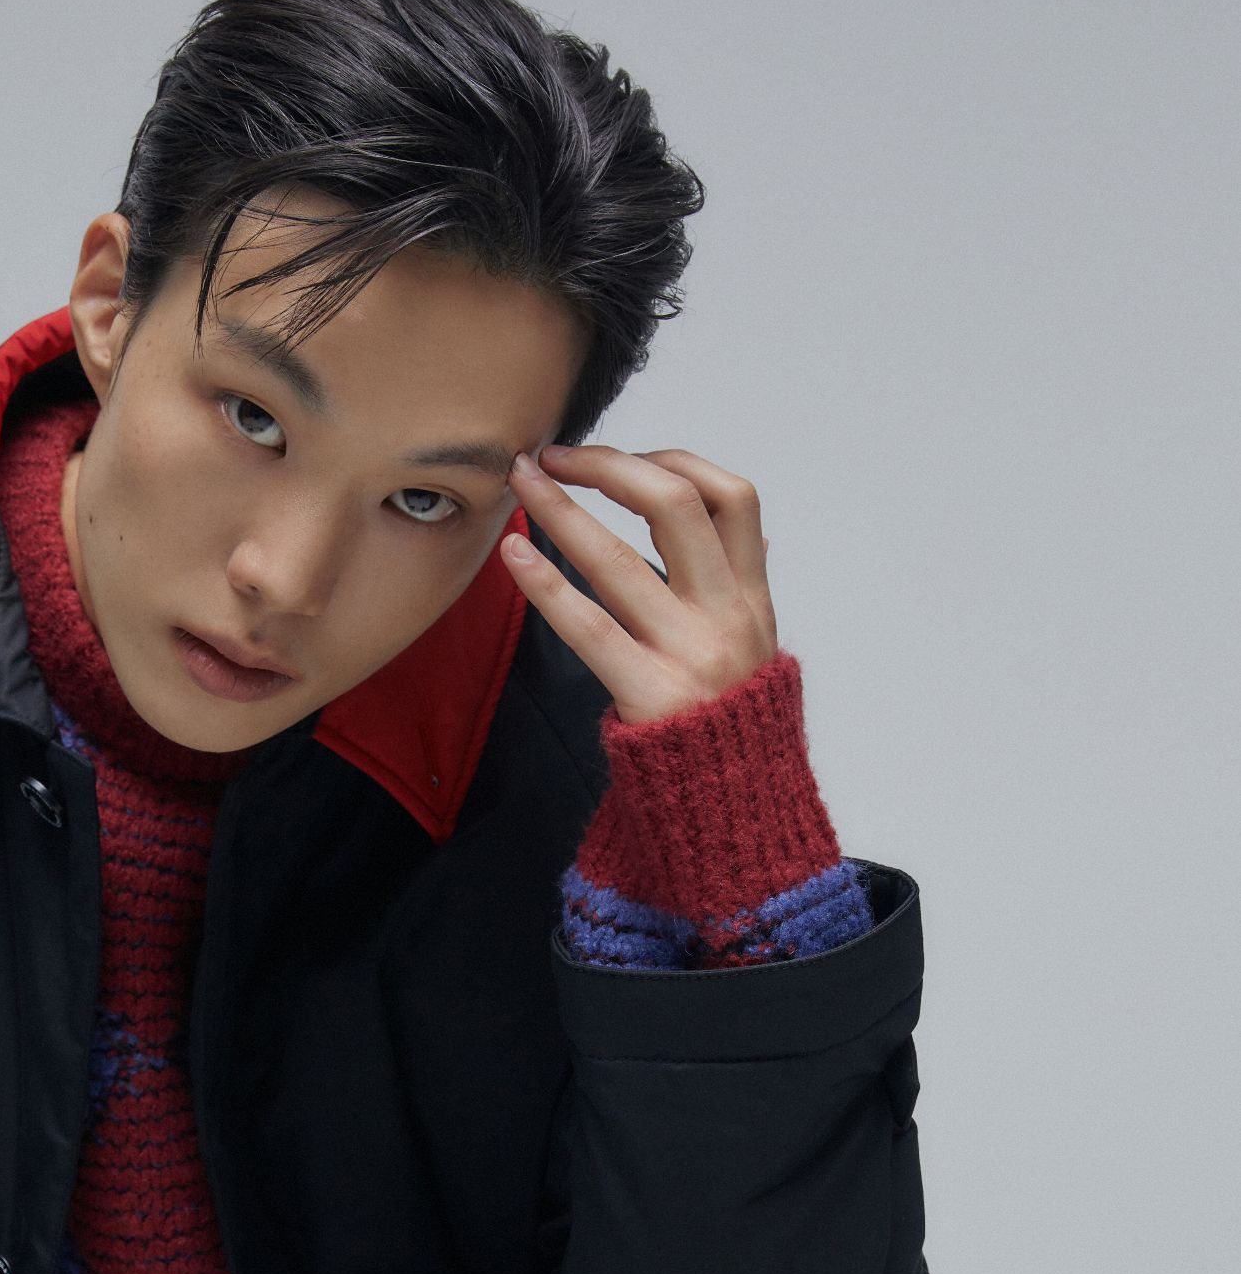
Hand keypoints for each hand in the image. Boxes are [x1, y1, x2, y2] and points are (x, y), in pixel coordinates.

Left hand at [500, 444, 776, 723]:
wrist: (740, 817)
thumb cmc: (731, 732)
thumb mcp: (758, 652)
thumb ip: (743, 589)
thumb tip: (746, 531)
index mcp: (755, 600)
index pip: (733, 498)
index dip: (675, 461)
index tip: (624, 457)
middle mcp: (728, 617)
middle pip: (676, 506)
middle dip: (609, 467)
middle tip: (556, 456)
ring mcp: (690, 655)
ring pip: (622, 559)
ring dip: (562, 509)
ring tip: (521, 481)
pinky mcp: (650, 696)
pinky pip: (590, 627)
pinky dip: (547, 583)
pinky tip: (514, 554)